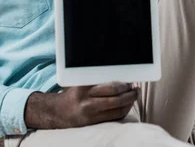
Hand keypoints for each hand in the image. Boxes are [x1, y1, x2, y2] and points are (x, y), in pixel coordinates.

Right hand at [24, 82, 138, 128]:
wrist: (58, 112)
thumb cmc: (73, 93)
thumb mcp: (81, 82)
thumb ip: (96, 77)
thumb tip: (117, 72)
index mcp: (85, 87)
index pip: (110, 86)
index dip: (124, 84)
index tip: (130, 81)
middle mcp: (88, 100)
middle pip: (116, 97)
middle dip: (130, 93)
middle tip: (135, 88)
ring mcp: (91, 113)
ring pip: (117, 108)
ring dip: (130, 102)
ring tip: (134, 96)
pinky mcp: (93, 122)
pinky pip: (114, 117)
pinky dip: (124, 111)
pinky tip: (127, 105)